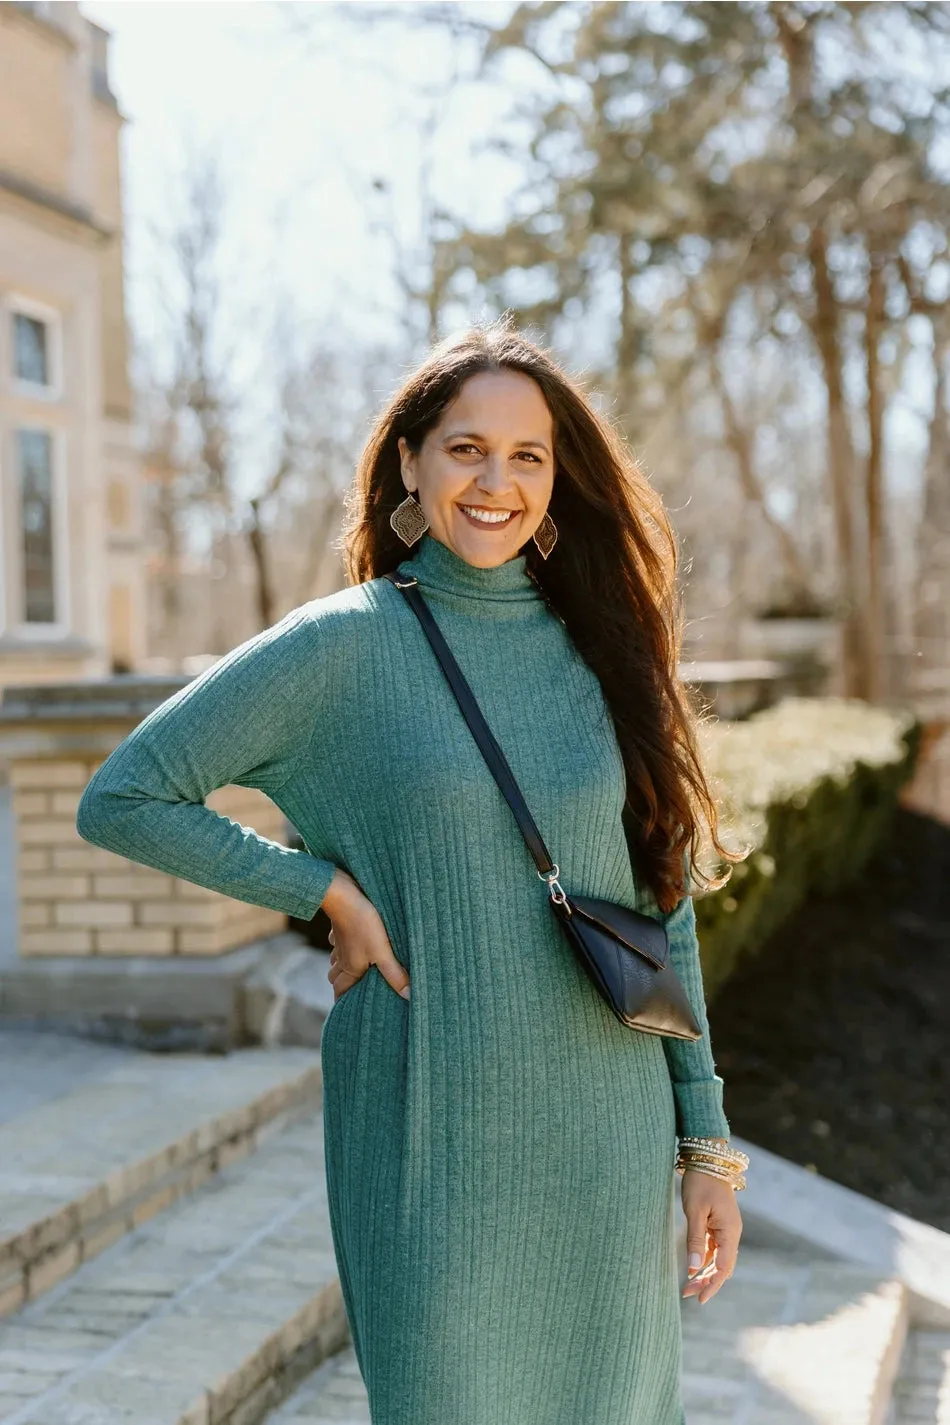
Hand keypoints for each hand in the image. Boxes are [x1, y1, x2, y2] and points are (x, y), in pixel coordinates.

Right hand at [321, 869, 409, 1003]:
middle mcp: (342, 956)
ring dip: (343, 964)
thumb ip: (394, 974)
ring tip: (356, 968)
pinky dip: (345, 943)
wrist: (343, 893)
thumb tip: (408, 997)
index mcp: (351, 967)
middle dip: (343, 984)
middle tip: (354, 990)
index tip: (344, 1011)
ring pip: (337, 958)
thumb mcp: (382, 951)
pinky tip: (354, 939)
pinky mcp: (341, 924)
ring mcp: (340, 939)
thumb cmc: (363, 923)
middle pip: (336, 977)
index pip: (340, 991)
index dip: (341, 1002)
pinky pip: (339, 939)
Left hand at [680, 1166, 742, 1305]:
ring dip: (704, 1273)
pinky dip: (703, 1260)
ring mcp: (726, 1229)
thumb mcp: (695, 1211)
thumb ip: (694, 1240)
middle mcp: (732, 1233)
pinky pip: (713, 1249)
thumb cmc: (701, 1182)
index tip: (699, 1298)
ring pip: (717, 1259)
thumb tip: (692, 1269)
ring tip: (688, 1286)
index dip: (712, 1284)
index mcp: (731, 1231)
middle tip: (687, 1294)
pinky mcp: (718, 1225)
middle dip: (707, 1282)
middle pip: (722, 1266)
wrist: (707, 1159)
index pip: (724, 1267)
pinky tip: (693, 1268)